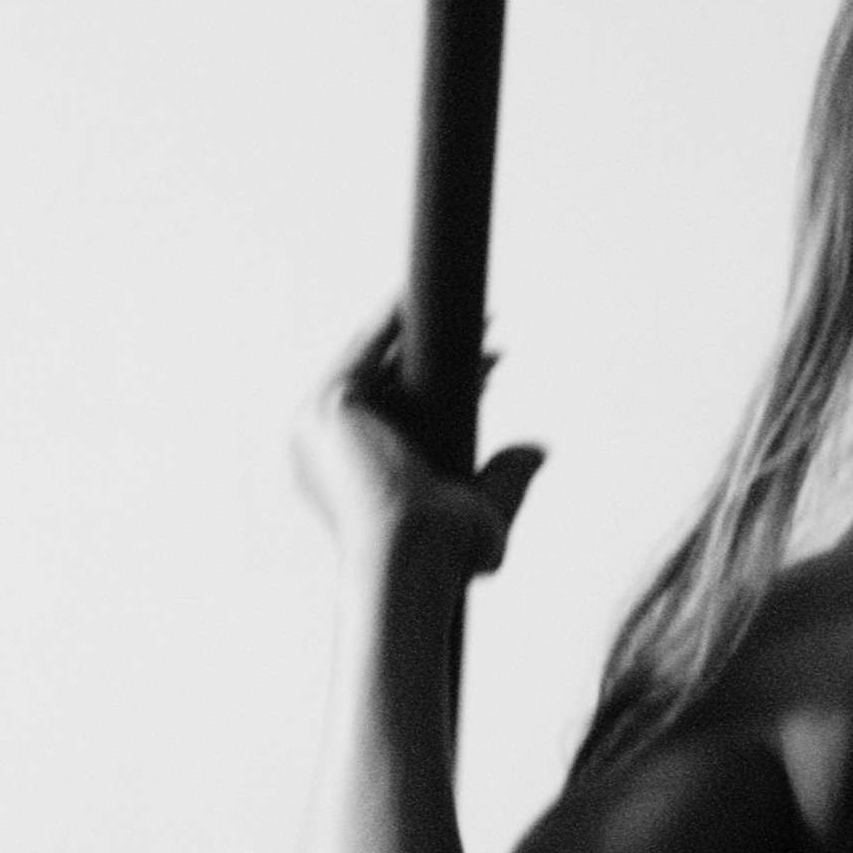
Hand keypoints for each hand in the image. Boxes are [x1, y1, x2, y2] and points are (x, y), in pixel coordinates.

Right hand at [295, 315, 548, 572]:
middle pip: (386, 384)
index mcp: (344, 482)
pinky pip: (366, 346)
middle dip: (441, 359)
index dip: (444, 389)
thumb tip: (537, 448)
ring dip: (418, 330)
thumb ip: (505, 480)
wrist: (410, 556)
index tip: (489, 372)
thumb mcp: (481, 517)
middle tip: (493, 345)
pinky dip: (392, 319)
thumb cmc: (441, 558)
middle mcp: (320, 455)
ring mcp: (316, 430)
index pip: (395, 417)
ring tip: (470, 315)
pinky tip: (421, 295)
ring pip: (377, 360)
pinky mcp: (328, 406)